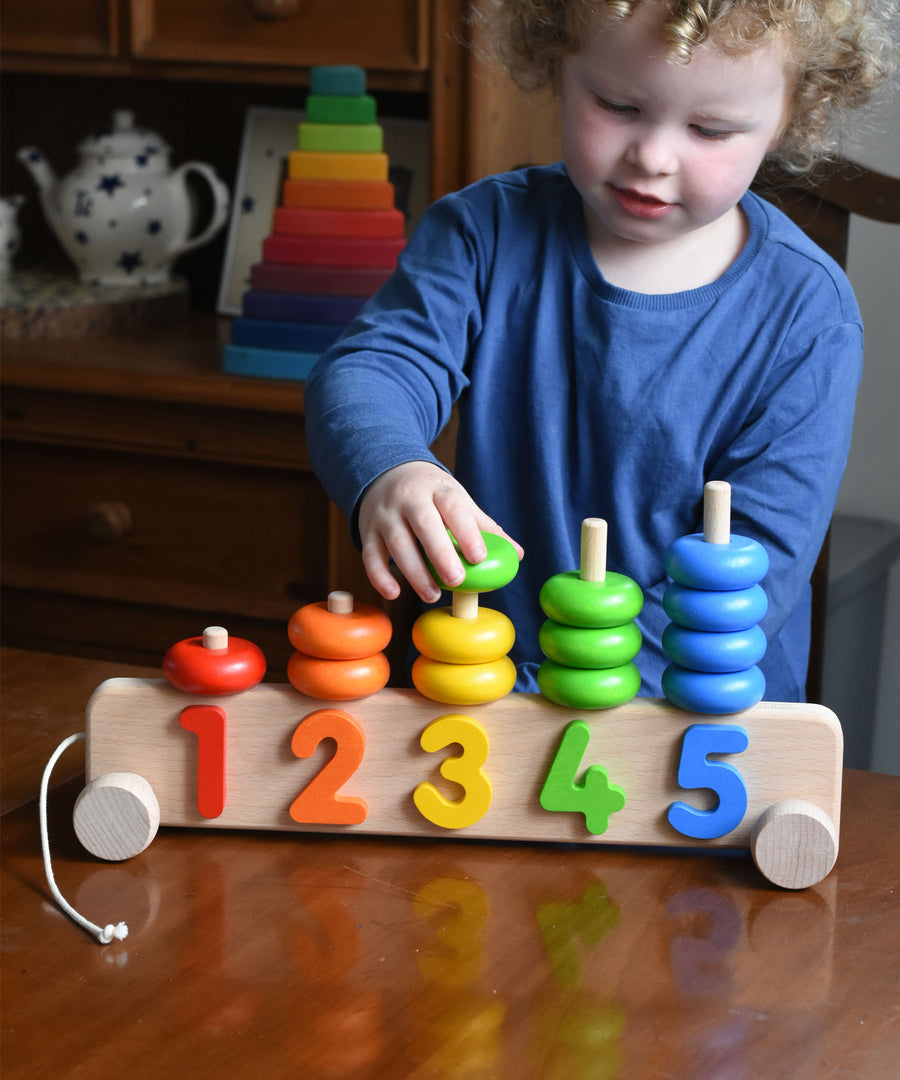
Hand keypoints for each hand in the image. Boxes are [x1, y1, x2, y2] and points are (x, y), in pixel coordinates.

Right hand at [358, 461, 522, 602]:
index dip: (466, 532)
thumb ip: (484, 527)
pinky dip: (379, 577)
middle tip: (457, 580)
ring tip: (433, 595)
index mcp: (438, 489)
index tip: (478, 557)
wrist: (385, 473)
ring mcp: (385, 516)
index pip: (453, 507)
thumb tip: (517, 554)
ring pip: (397, 544)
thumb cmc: (430, 494)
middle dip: (440, 554)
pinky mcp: (368, 532)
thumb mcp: (456, 499)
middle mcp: (409, 499)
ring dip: (414, 573)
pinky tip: (395, 592)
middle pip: (424, 525)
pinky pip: (370, 556)